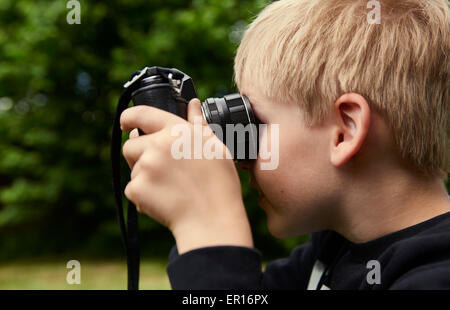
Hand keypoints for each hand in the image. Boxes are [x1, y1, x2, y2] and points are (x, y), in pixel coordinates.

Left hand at [120, 99, 253, 253]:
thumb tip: (193, 105)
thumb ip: (199, 125)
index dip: (129, 117)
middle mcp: (158, 145)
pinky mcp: (136, 189)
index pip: (141, 114)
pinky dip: (143, 195)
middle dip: (139, 154)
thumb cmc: (219, 185)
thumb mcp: (215, 149)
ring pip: (133, 168)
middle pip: (131, 144)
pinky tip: (165, 200)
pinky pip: (133, 189)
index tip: (126, 123)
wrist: (211, 221)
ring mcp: (145, 167)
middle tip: (161, 169)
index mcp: (177, 131)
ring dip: (144, 176)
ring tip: (170, 188)